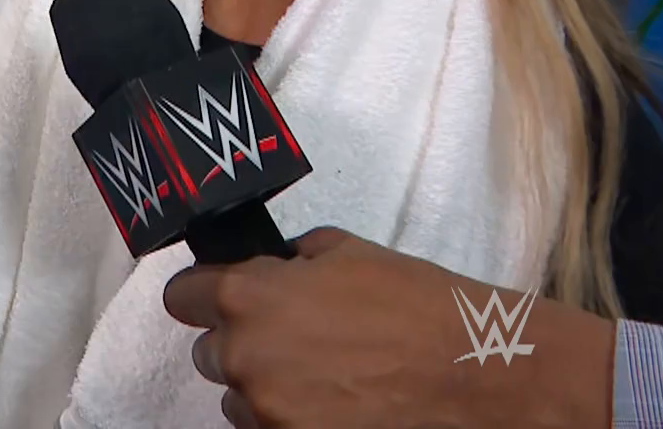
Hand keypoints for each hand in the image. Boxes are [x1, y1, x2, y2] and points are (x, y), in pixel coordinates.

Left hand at [161, 227, 615, 428]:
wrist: (480, 372)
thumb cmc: (419, 308)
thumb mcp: (347, 252)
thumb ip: (290, 262)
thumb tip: (272, 269)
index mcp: (248, 298)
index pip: (181, 296)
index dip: (200, 294)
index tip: (213, 298)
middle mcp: (245, 356)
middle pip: (210, 352)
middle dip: (243, 342)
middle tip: (295, 339)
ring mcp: (268, 411)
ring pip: (238, 398)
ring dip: (266, 386)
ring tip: (326, 376)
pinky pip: (268, 428)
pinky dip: (292, 417)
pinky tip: (336, 405)